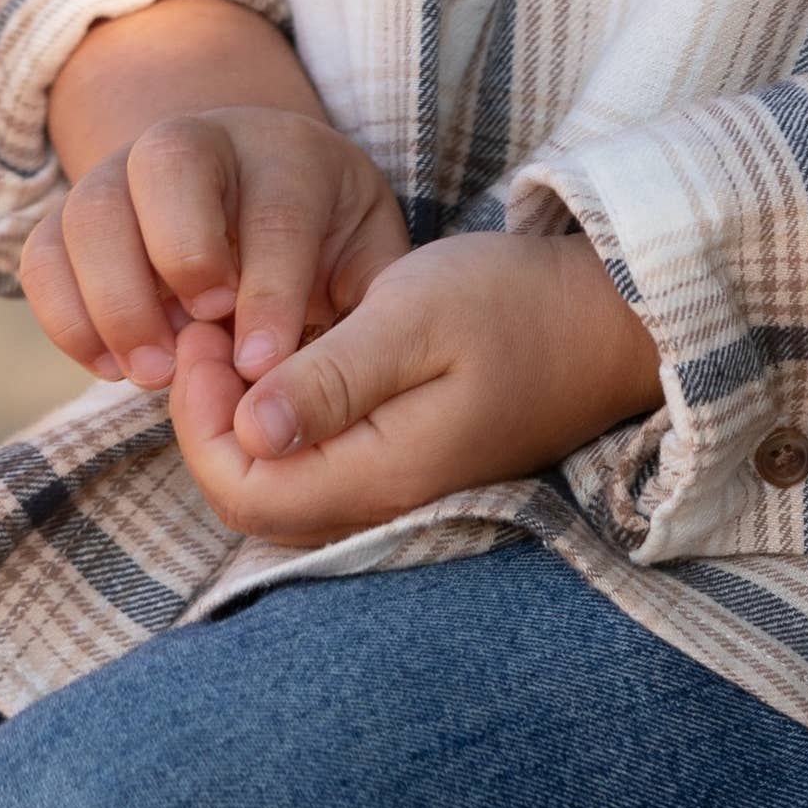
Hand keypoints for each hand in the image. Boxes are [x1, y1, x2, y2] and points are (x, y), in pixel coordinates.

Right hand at [23, 0, 406, 389]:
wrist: (263, 194)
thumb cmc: (328, 245)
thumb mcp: (370, 262)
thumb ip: (369, 308)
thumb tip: (342, 381)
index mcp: (289, 152)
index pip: (275, 209)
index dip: (267, 290)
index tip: (263, 364)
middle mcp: (200, 140)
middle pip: (167, 161)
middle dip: (179, 256)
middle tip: (197, 346)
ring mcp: (125, 170)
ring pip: (91, 205)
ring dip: (112, 299)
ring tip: (151, 376)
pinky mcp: (74, 213)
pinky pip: (42, 250)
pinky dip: (63, 315)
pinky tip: (109, 367)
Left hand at [165, 232, 663, 544]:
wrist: (609, 318)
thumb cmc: (514, 304)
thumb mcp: (414, 318)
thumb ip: (330, 378)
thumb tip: (247, 430)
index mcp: (382, 474)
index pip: (243, 492)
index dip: (198, 422)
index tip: (207, 335)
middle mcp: (385, 504)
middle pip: (254, 499)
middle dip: (210, 420)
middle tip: (215, 331)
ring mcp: (400, 493)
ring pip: (283, 486)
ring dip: (243, 419)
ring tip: (247, 337)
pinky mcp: (410, 469)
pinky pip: (319, 468)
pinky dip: (283, 421)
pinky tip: (291, 357)